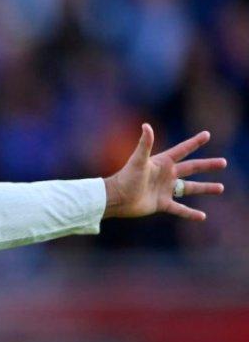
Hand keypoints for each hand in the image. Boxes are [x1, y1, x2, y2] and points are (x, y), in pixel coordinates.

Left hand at [103, 123, 225, 220]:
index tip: (206, 134)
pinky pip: (179, 209)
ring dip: (205, 188)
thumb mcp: (138, 160)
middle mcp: (166, 175)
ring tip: (220, 188)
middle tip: (223, 162)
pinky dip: (190, 213)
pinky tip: (202, 216)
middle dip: (207, 165)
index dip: (194, 142)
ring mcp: (165, 190)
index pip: (182, 150)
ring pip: (189, 188)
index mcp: (162, 162)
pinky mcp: (162, 204)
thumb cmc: (126, 177)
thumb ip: (145, 143)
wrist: (117, 198)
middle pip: (191, 168)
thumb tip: (146, 125)